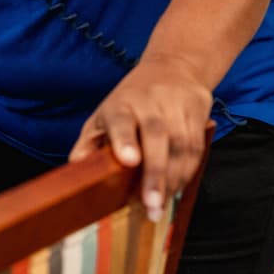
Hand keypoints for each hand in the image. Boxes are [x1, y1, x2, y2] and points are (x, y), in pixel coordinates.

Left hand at [68, 54, 213, 221]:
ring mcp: (176, 104)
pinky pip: (196, 146)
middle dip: (155, 172)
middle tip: (151, 204)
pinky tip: (176, 189)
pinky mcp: (197, 110)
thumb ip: (89, 143)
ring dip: (174, 179)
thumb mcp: (104, 116)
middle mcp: (150, 101)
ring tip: (160, 207)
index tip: (128, 160)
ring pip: (180, 144)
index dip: (124, 139)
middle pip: (156, 135)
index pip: (121, 119)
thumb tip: (76, 167)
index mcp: (121, 104)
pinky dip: (188, 171)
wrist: (173, 67)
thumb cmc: (131, 101)